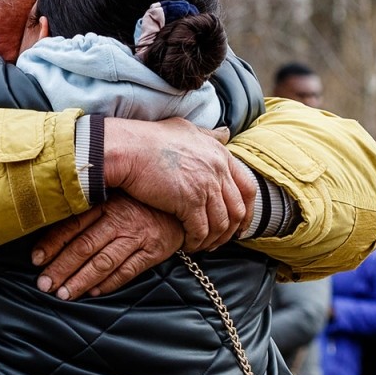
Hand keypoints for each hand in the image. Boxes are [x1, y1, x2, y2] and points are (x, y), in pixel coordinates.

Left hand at [31, 194, 183, 299]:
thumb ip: (90, 209)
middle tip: (44, 285)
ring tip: (63, 294)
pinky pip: (128, 271)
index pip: (73, 225)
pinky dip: (109, 283)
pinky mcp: (153, 251)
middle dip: (61, 268)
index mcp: (107, 203)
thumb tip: (53, 223)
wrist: (182, 206)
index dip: (52, 243)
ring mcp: (137, 237)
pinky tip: (93, 293)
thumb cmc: (141, 202)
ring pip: (103, 262)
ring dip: (81, 280)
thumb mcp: (115, 196)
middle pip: (84, 247)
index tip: (36, 259)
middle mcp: (120, 219)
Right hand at [102, 117, 256, 251]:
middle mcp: (218, 169)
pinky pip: (201, 231)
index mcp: (220, 154)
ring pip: (221, 224)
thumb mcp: (186, 129)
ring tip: (201, 245)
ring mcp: (206, 185)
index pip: (247, 188)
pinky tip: (187, 245)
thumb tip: (225, 134)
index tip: (239, 225)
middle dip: (230, 231)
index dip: (247, 211)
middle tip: (219, 241)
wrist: (127, 148)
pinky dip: (196, 242)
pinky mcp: (189, 201)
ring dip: (212, 240)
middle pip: (237, 210)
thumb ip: (208, 135)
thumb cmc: (149, 138)